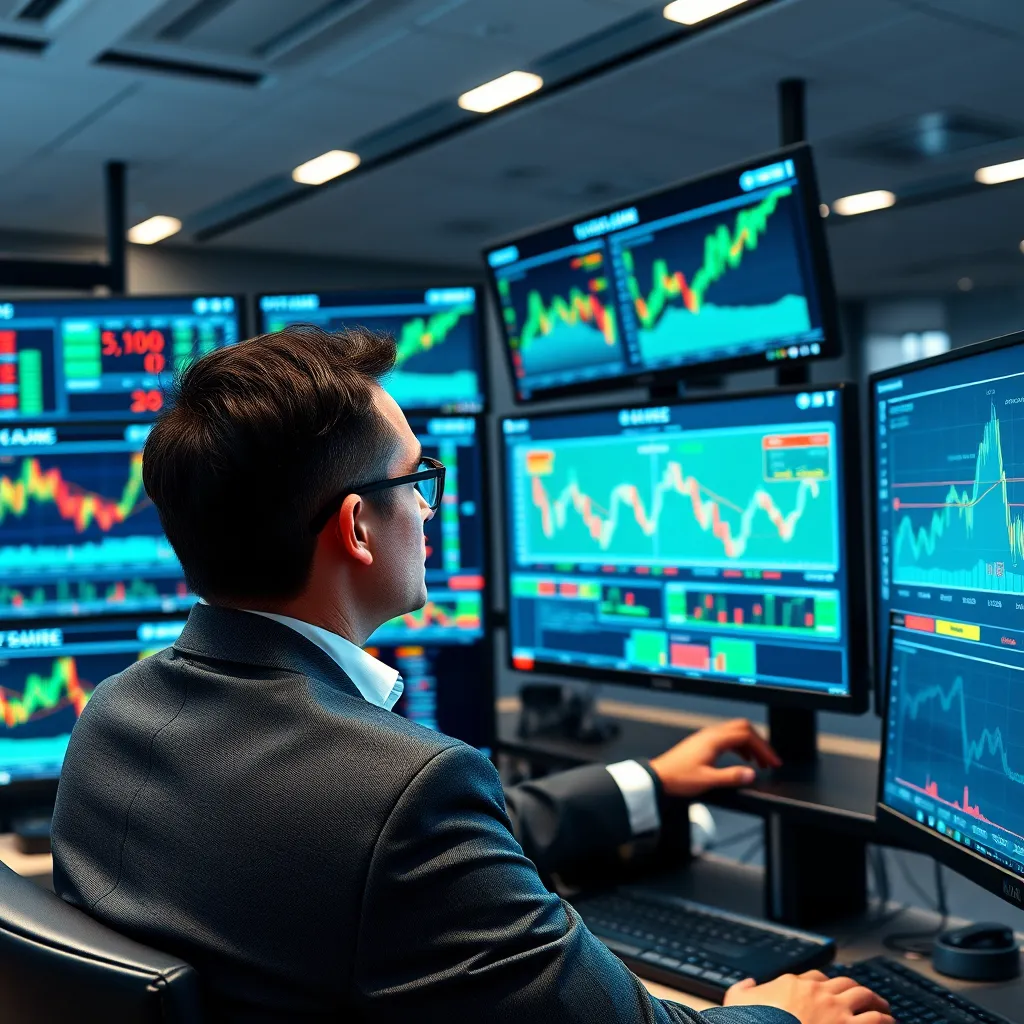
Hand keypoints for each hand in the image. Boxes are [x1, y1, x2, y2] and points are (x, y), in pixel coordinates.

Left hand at [648, 718, 780, 797]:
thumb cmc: (679, 777)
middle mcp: (711, 734)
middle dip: (759, 742)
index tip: (773, 761)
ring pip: (736, 732)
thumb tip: (751, 774)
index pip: (747, 735)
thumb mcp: (708, 780)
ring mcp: (707, 737)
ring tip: (760, 762)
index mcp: (714, 739)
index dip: (763, 748)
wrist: (659, 777)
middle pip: (743, 728)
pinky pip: (728, 738)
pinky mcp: (704, 743)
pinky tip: (744, 759)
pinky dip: (740, 746)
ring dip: (750, 745)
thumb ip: (731, 776)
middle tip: (769, 759)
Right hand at [724, 971, 891, 1023]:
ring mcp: (836, 1010)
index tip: (831, 990)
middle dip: (856, 989)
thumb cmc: (751, 1023)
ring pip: (864, 996)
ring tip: (885, 1009)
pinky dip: (886, 1020)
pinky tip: (891, 1023)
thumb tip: (748, 984)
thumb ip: (743, 990)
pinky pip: (876, 1020)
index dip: (826, 984)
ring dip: (876, 1001)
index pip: (816, 977)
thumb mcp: (737, 1002)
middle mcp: (818, 992)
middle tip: (866, 997)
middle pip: (844, 983)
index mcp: (793, 984)